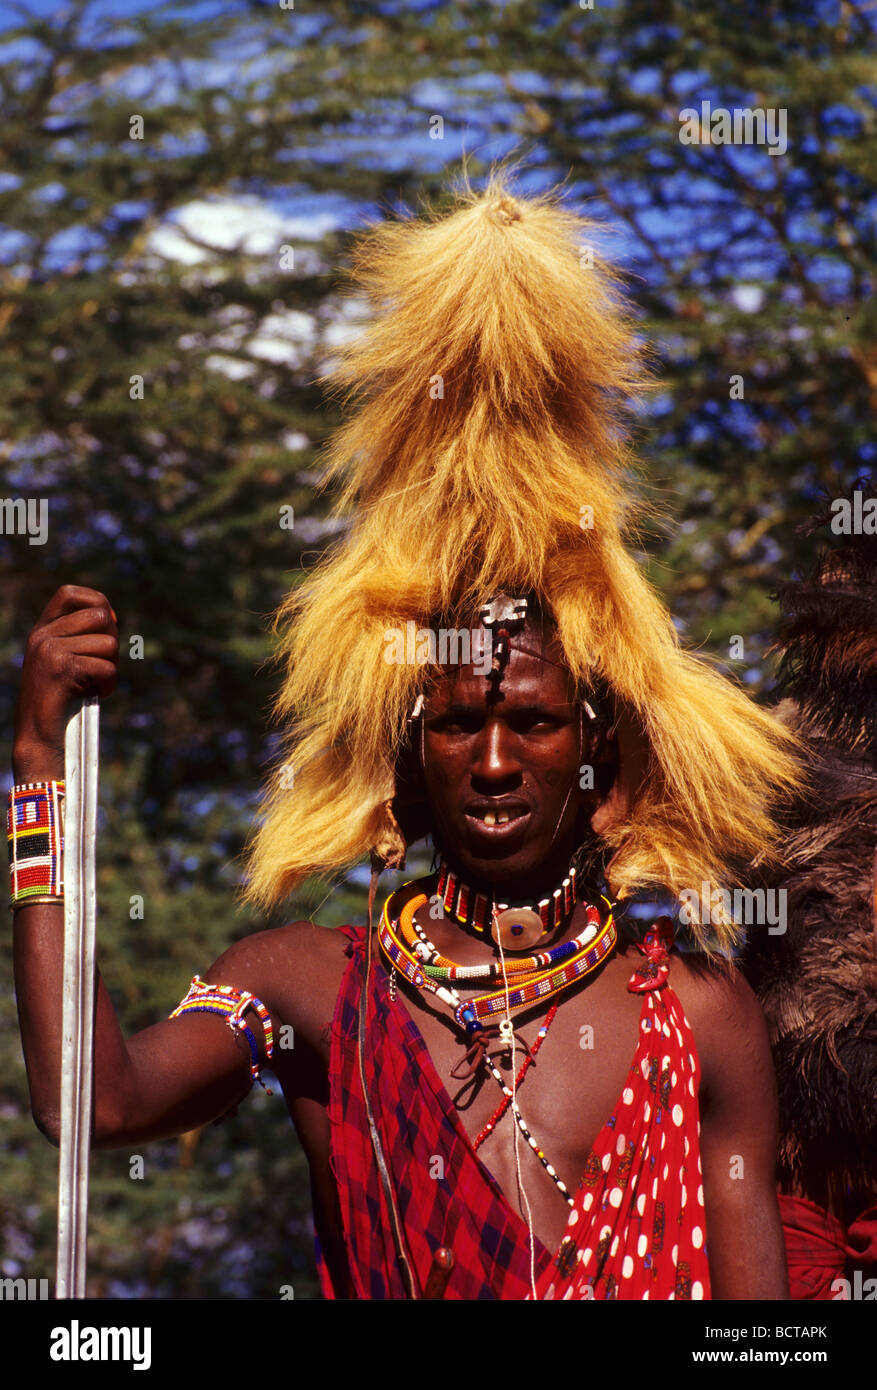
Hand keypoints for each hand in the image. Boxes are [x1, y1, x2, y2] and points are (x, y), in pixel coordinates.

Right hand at [12, 584, 118, 781]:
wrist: (38, 738)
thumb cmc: (58, 703)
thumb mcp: (64, 662)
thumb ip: (79, 638)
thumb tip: (112, 616)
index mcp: (42, 630)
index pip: (69, 593)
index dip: (97, 602)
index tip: (108, 625)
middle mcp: (42, 635)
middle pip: (101, 616)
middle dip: (113, 642)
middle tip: (102, 667)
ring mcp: (49, 650)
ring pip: (109, 644)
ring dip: (111, 669)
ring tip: (95, 685)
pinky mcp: (60, 670)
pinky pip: (106, 667)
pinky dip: (109, 686)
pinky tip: (96, 696)